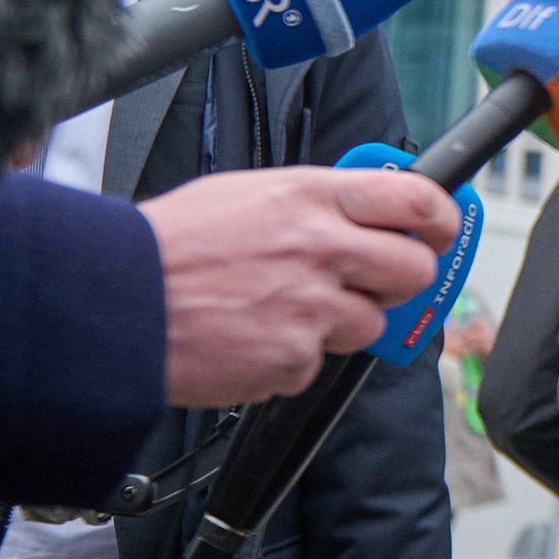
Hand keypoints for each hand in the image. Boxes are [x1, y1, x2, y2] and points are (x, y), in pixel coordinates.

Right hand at [142, 167, 461, 404]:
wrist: (116, 302)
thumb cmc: (171, 247)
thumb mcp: (247, 194)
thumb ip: (314, 202)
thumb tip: (366, 211)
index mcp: (311, 198)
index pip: (416, 200)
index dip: (442, 219)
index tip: (441, 230)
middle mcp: (321, 249)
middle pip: (414, 270)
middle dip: (400, 280)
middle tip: (371, 281)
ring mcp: (311, 308)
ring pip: (369, 323)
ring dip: (338, 323)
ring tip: (281, 309)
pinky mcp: (294, 359)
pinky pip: (317, 364)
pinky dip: (291, 358)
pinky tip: (251, 337)